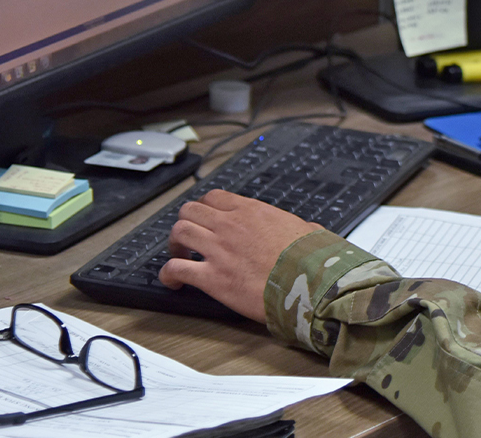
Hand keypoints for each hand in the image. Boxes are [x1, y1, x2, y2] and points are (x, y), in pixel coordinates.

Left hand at [159, 190, 321, 322]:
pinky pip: (177, 268)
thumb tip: (311, 230)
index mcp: (251, 211)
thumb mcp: (309, 230)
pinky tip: (172, 280)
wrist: (308, 283)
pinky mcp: (212, 277)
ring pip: (179, 232)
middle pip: (190, 211)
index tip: (205, 218)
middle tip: (189, 237)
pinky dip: (168, 273)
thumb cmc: (311, 259)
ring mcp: (218, 250)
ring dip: (174, 244)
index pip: (214, 198)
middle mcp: (230, 225)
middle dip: (185, 222)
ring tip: (178, 255)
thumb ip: (302, 227)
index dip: (205, 208)